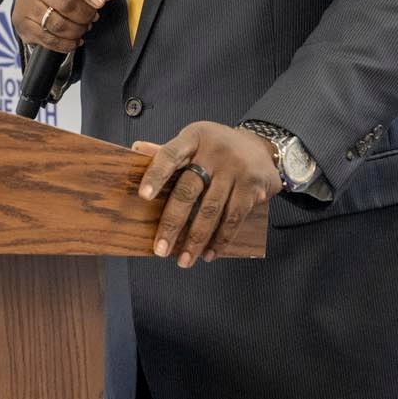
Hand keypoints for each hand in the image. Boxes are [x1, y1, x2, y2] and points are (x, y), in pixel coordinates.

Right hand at [14, 0, 124, 53]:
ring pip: (57, 23)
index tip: (100, 2)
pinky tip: (74, 39)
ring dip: (77, 30)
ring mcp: (23, 2)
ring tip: (83, 27)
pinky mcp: (21, 23)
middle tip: (93, 17)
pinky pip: (48, 39)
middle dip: (85, 14)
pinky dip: (66, 43)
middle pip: (65, 2)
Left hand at [135, 122, 280, 267]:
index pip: (170, 155)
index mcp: (194, 138)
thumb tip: (136, 150)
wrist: (261, 146)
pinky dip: (220, 239)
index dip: (156, 175)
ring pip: (211, 210)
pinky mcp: (252, 186)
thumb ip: (169, 152)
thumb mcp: (194, 141)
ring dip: (196, 239)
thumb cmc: (217, 147)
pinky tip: (210, 253)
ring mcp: (236, 169)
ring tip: (184, 260)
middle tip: (160, 249)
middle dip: (173, 223)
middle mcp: (215, 151)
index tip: (143, 197)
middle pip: (188, 190)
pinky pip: (233, 218)